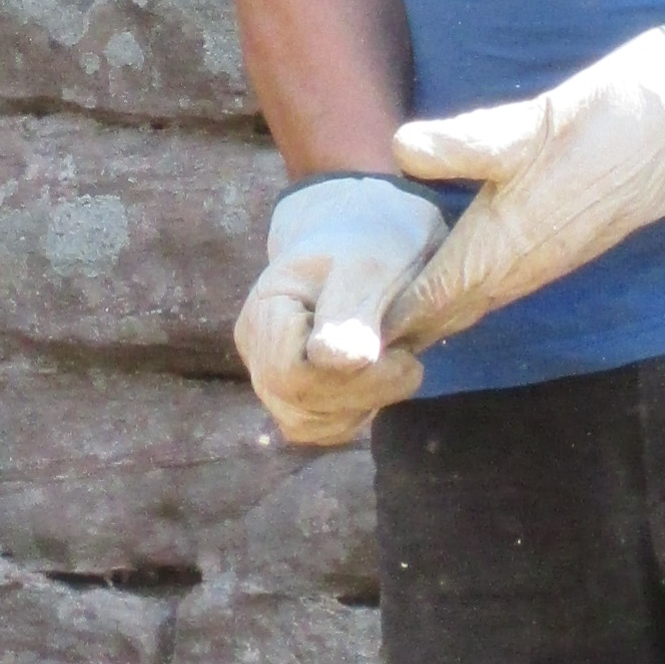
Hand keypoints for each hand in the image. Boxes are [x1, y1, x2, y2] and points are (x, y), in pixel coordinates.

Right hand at [236, 173, 447, 446]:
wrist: (374, 235)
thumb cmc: (373, 241)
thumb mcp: (371, 265)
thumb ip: (350, 311)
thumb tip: (330, 361)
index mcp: (265, 307)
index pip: (292, 374)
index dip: (351, 375)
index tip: (397, 348)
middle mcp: (256, 345)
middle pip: (298, 402)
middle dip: (363, 390)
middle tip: (408, 360)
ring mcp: (270, 372)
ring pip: (308, 423)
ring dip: (362, 403)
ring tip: (393, 362)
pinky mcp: (293, 394)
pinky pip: (319, 428)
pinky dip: (356, 413)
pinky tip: (378, 380)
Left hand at [383, 28, 664, 349]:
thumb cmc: (609, 118)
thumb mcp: (530, 125)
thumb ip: (464, 145)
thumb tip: (400, 152)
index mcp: (503, 243)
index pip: (430, 299)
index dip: (388, 320)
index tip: (343, 342)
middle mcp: (523, 264)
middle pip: (450, 311)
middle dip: (404, 328)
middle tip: (352, 344)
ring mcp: (546, 257)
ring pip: (476, 299)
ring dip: (435, 312)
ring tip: (386, 320)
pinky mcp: (563, 244)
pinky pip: (500, 283)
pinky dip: (465, 290)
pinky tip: (448, 276)